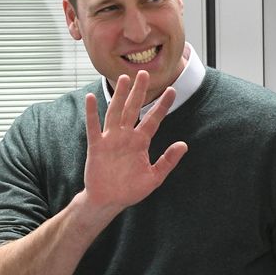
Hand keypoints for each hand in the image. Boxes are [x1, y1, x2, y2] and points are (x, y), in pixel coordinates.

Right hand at [82, 70, 187, 212]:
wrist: (109, 201)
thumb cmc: (131, 190)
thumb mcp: (154, 177)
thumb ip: (168, 161)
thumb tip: (184, 145)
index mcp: (141, 142)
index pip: (153, 119)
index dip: (162, 105)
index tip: (172, 90)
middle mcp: (126, 137)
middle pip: (134, 109)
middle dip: (139, 91)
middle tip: (144, 73)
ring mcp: (111, 139)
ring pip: (115, 112)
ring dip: (119, 96)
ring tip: (123, 78)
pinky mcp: (97, 146)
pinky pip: (93, 127)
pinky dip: (92, 112)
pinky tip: (91, 97)